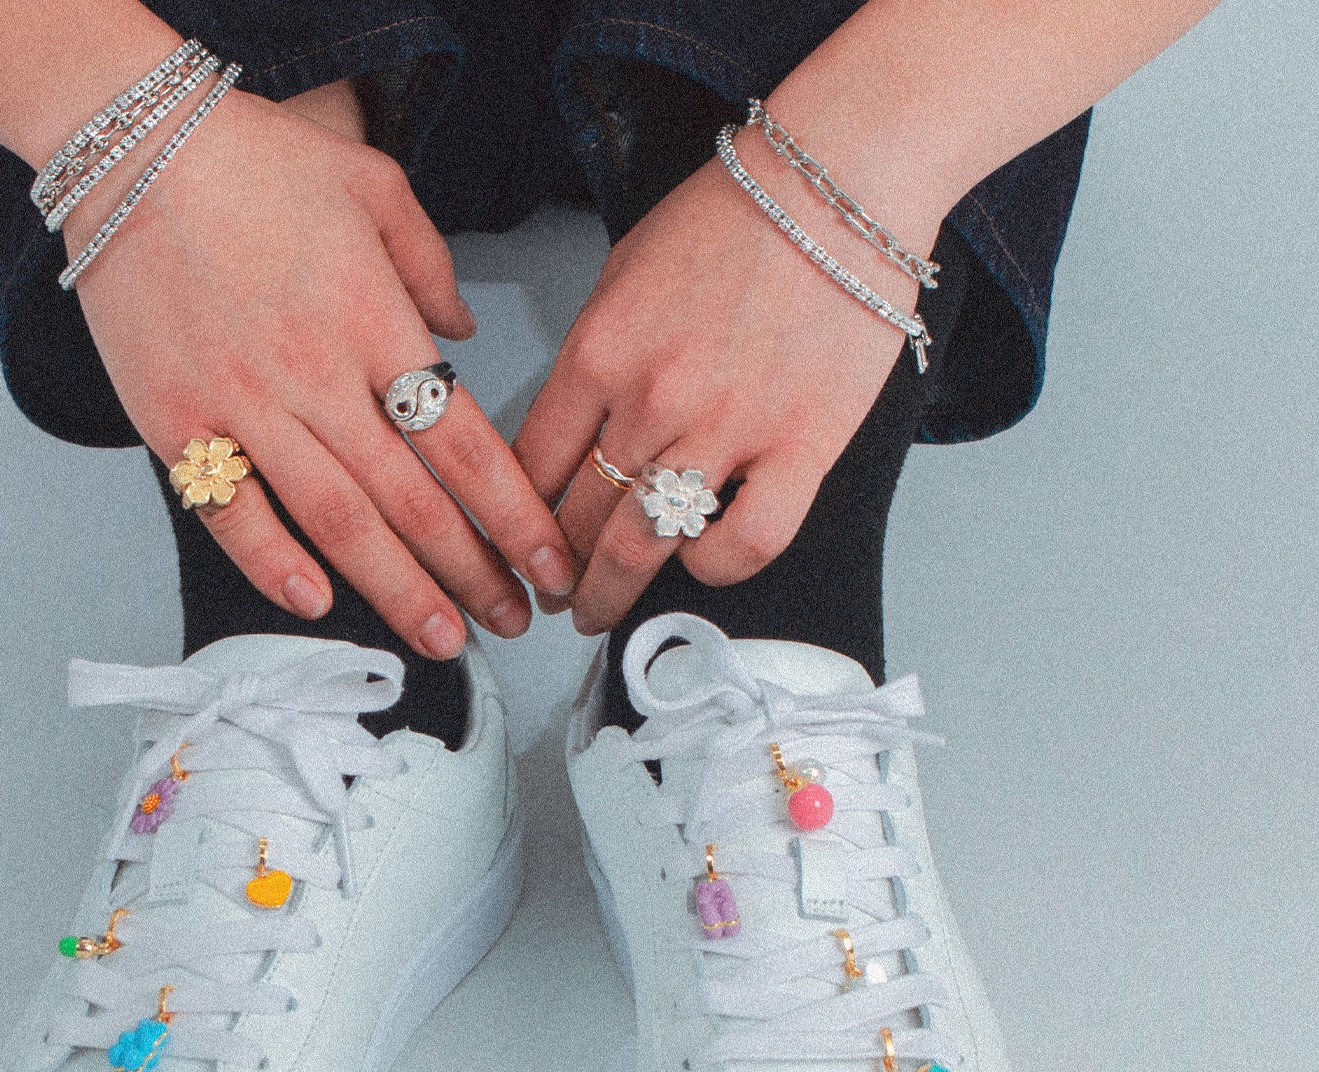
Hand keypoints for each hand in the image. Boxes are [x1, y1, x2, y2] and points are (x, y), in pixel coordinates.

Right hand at [65, 86, 578, 658]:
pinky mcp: (176, 420)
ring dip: (395, 590)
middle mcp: (317, 375)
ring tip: (441, 639)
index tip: (547, 567)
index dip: (515, 519)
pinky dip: (273, 563)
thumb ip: (432, 266)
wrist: (124, 141)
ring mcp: (244, 404)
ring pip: (336, 522)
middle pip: (412, 501)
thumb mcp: (372, 186)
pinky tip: (317, 601)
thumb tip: (463, 334)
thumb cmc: (251, 160)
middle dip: (470, 574)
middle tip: (508, 623)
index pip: (466, 446)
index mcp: (375, 323)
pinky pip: (230, 510)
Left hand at [514, 132, 941, 635]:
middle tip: (549, 595)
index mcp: (599, 352)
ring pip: (642, 547)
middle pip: (575, 519)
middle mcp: (652, 400)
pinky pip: (745, 543)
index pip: (529, 467)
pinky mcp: (800, 447)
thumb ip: (593, 358)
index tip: (513, 546)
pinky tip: (700, 562)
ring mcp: (726, 429)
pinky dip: (715, 568)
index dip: (512, 522)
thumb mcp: (624, 272)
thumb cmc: (737, 217)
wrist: (840, 182)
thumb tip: (572, 431)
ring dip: (608, 593)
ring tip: (597, 610)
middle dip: (551, 572)